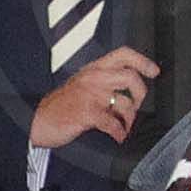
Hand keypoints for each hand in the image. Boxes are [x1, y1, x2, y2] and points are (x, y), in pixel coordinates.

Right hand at [30, 46, 160, 151]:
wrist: (37, 121)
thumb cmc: (59, 106)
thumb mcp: (80, 84)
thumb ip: (102, 82)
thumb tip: (126, 91)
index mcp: (93, 69)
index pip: (123, 55)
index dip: (142, 61)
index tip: (153, 71)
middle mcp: (93, 79)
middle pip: (131, 77)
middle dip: (140, 94)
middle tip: (137, 104)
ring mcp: (91, 96)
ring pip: (125, 103)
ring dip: (130, 118)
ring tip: (126, 125)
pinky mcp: (87, 114)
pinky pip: (113, 123)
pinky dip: (119, 132)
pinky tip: (118, 135)